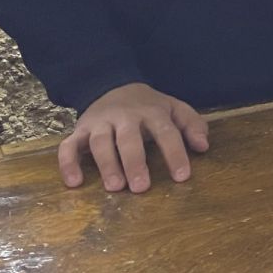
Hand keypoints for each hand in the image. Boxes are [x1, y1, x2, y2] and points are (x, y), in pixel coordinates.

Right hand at [59, 82, 208, 192]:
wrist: (113, 85)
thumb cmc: (149, 106)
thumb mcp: (174, 108)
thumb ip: (192, 125)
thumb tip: (203, 146)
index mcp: (152, 112)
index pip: (166, 132)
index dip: (175, 154)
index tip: (182, 177)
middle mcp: (124, 117)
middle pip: (129, 139)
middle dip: (135, 162)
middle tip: (141, 187)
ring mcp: (100, 123)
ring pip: (100, 142)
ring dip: (106, 164)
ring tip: (115, 187)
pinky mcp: (79, 130)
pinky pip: (68, 146)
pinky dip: (68, 164)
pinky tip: (74, 183)